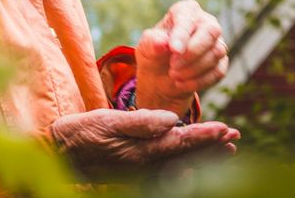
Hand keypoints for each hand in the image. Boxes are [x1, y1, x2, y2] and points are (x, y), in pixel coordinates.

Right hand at [48, 108, 238, 179]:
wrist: (60, 154)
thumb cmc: (82, 133)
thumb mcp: (108, 121)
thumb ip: (141, 122)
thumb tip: (172, 120)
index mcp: (141, 152)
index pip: (181, 142)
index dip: (206, 135)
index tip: (225, 128)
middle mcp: (146, 167)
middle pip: (188, 158)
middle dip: (213, 147)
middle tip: (234, 137)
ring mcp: (142, 174)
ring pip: (182, 166)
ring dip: (205, 157)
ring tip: (226, 149)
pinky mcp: (136, 175)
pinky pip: (170, 172)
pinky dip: (187, 164)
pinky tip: (195, 161)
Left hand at [136, 0, 227, 113]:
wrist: (160, 76)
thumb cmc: (154, 52)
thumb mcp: (146, 47)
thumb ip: (152, 42)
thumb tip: (161, 43)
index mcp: (186, 11)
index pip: (188, 18)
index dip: (182, 34)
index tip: (174, 50)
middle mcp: (206, 22)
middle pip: (211, 32)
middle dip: (193, 52)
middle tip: (173, 66)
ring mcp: (216, 42)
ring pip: (216, 53)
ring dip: (193, 69)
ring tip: (173, 75)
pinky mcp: (221, 63)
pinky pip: (218, 72)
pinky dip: (199, 81)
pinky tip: (181, 84)